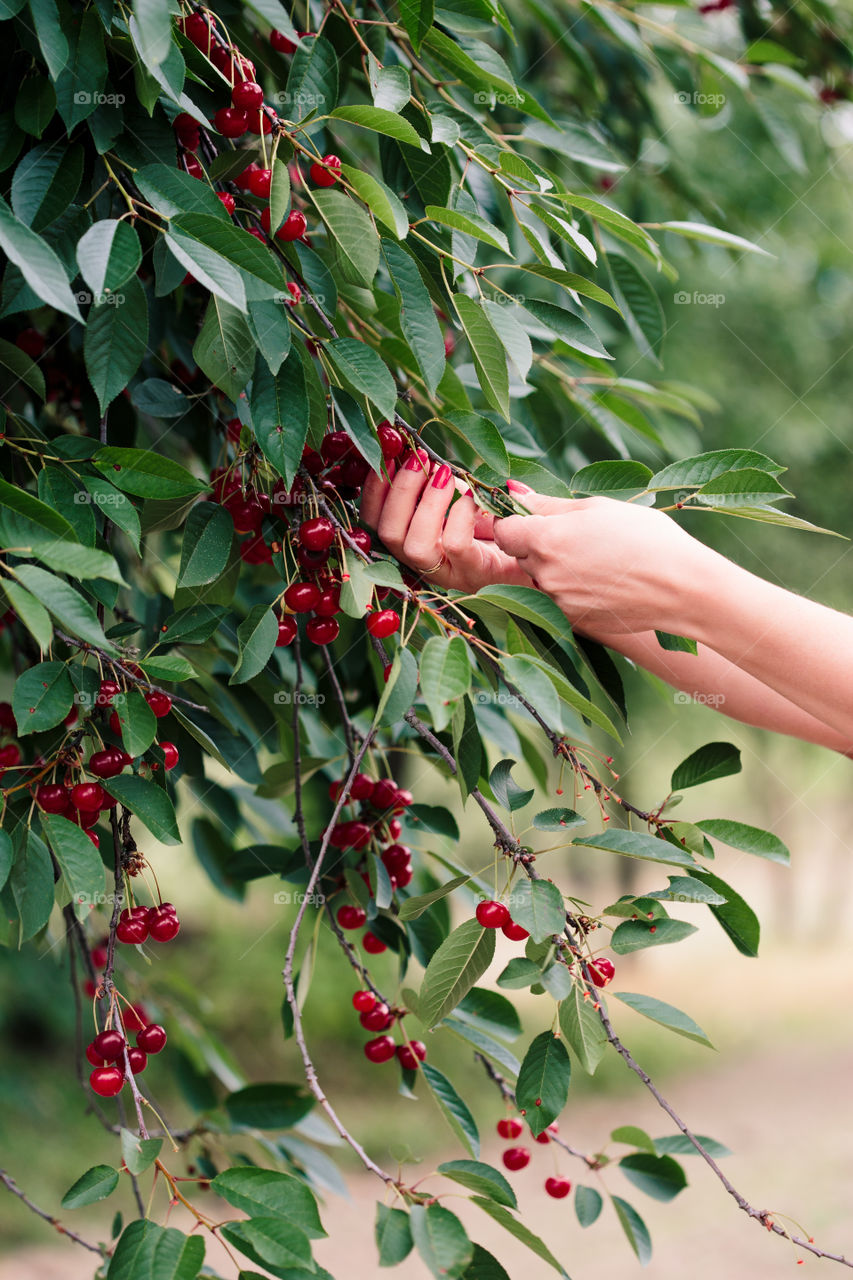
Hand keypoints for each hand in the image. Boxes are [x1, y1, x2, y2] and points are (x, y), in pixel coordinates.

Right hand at [359, 449, 534, 592]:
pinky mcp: (476, 575)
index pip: (372, 522)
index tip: (387, 457)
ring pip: (415, 547)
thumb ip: (438, 477)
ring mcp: (448, 574)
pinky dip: (459, 515)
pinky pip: (456, 545)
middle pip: (387, 535)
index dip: (373, 490)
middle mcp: (422, 563)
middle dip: (400, 491)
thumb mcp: (464, 492)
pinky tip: (472, 497)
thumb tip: (414, 449)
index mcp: (410, 542)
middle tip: (420, 460)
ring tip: (445, 473)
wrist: (540, 549)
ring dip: (427, 503)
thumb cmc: (499, 515)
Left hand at [493, 481, 711, 636]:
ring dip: (556, 568)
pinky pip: (559, 600)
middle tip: (578, 537)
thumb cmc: (645, 537)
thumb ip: (549, 504)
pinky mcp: (573, 620)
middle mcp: (545, 574)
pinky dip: (572, 589)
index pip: (503, 530)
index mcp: (546, 539)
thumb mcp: (598, 508)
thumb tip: (513, 492)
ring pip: (540, 578)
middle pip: (521, 555)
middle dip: (538, 545)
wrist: (681, 586)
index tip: (536, 518)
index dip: (515, 522)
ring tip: (596, 559)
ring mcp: (558, 601)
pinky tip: (603, 581)